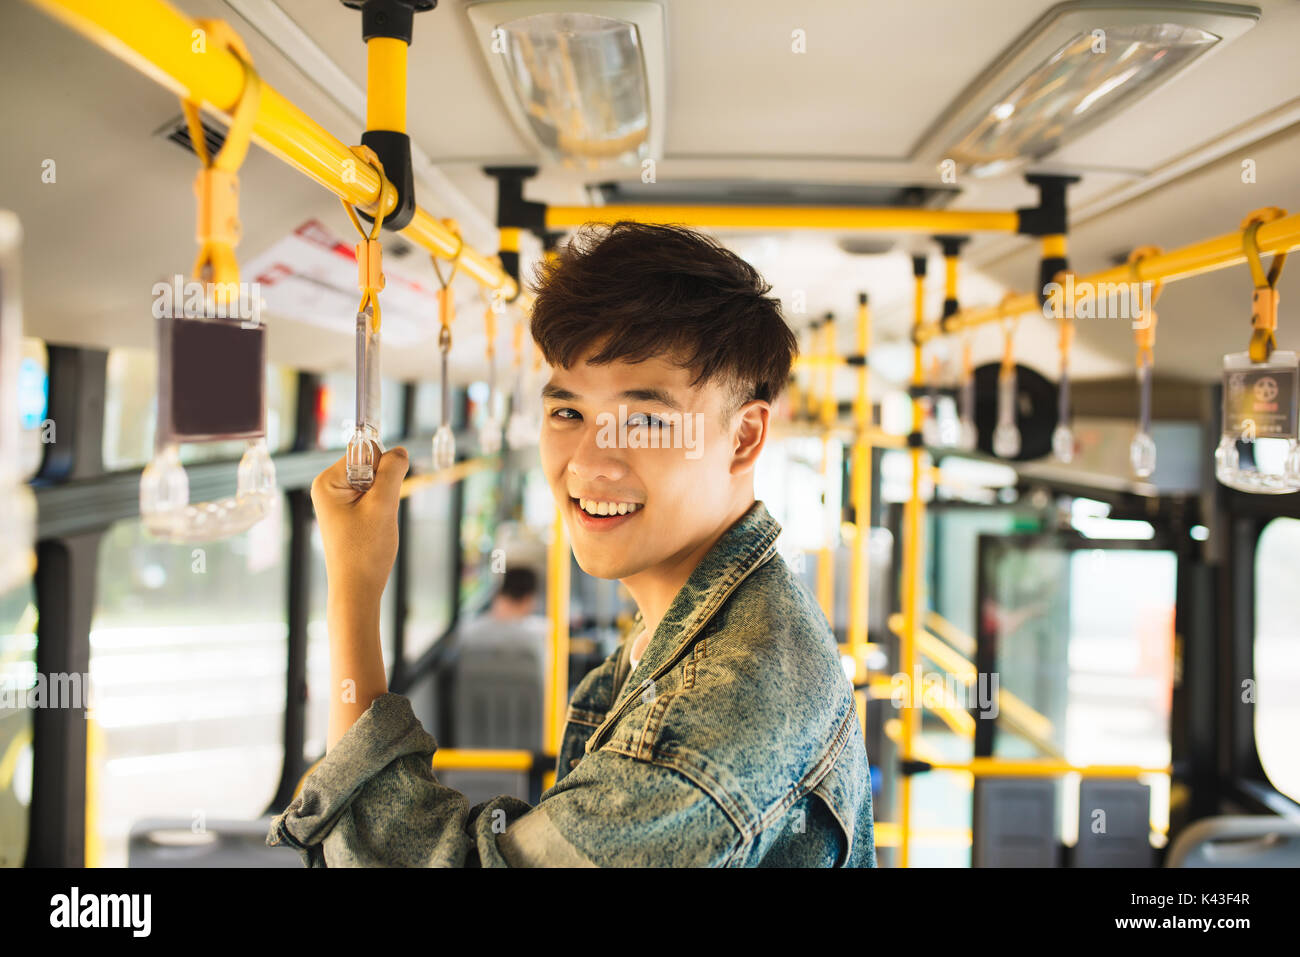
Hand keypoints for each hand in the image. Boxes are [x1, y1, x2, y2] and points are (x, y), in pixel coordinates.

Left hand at [310, 446, 408, 605]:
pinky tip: (375, 527)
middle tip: (378, 515)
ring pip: (375, 482)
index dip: (383, 470)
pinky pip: (372, 496)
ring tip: (376, 524)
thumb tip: (400, 450)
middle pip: (370, 465)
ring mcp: (336, 500)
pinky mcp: (346, 511)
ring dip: (384, 499)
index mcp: (327, 481)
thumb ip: (392, 471)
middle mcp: (327, 486)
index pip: (365, 452)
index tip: (380, 498)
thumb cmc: (365, 550)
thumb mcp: (383, 505)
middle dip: (384, 486)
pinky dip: (381, 508)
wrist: (357, 589)